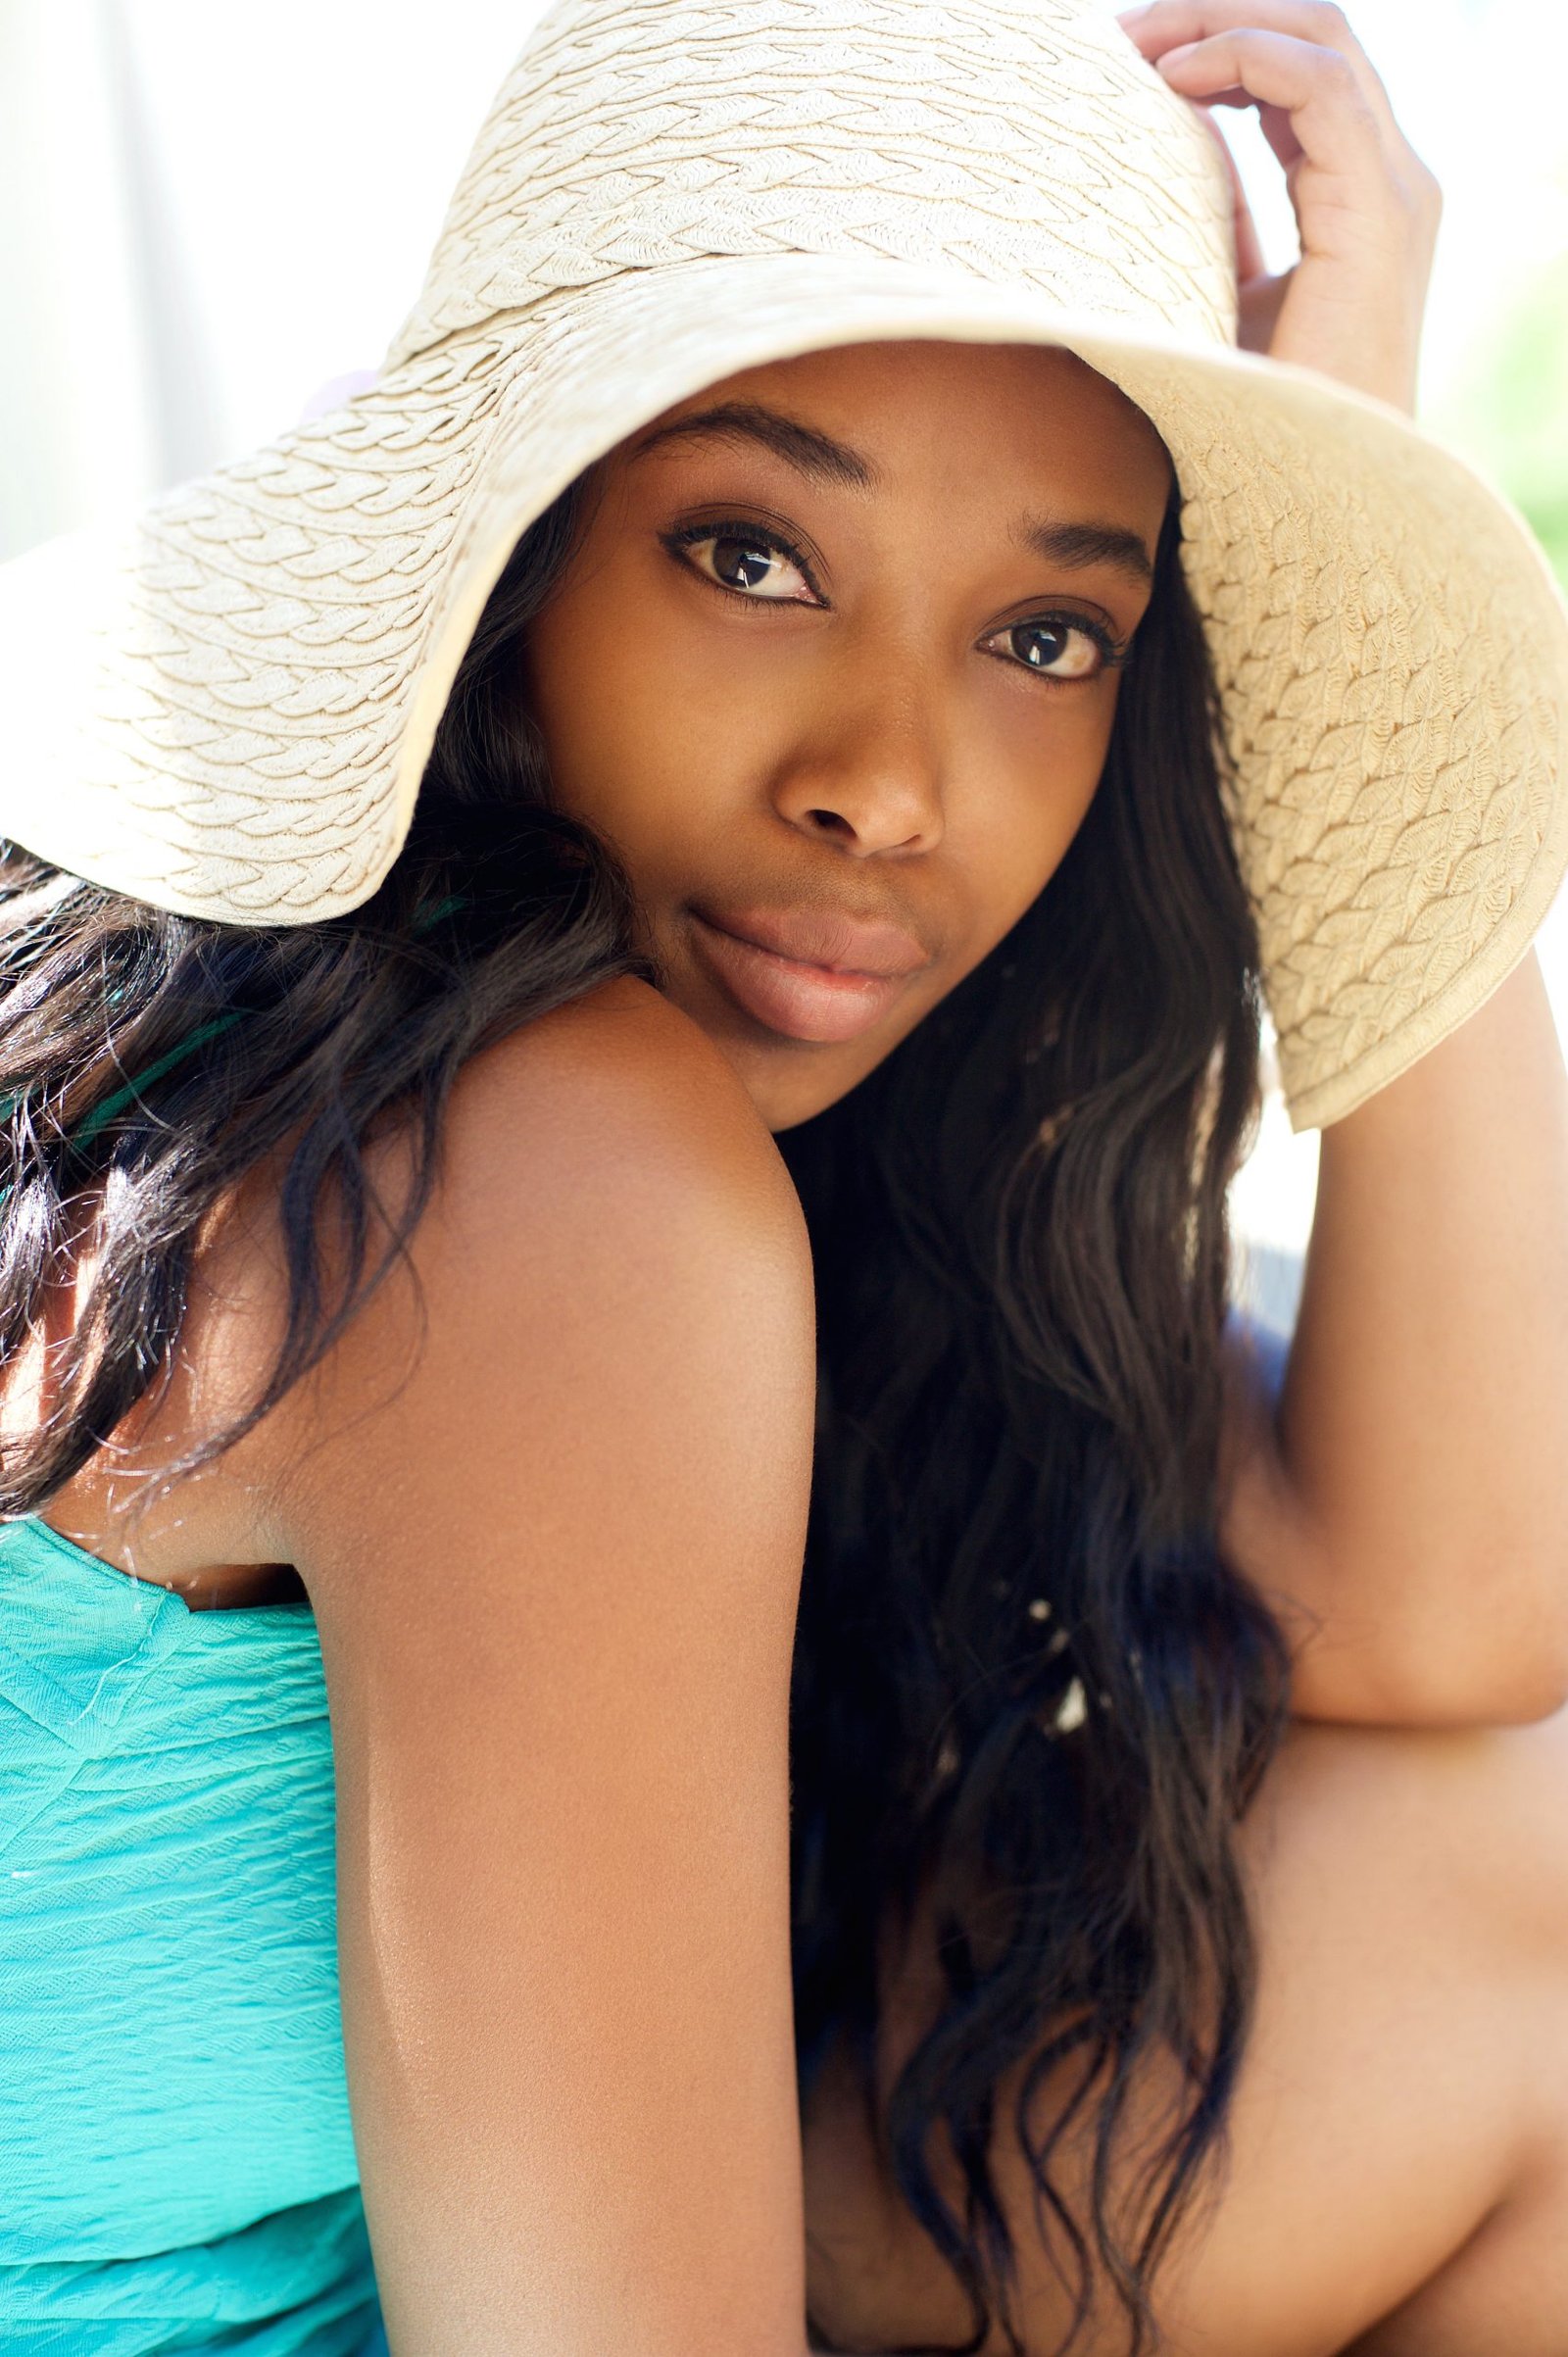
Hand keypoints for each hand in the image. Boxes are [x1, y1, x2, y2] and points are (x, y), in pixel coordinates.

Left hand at [1117, 1, 1440, 414]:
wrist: (1307, 495)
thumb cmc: (1255, 417)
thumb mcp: (1221, 299)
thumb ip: (1215, 225)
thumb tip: (1154, 164)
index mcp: (1358, 197)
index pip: (1299, 75)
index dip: (1217, 45)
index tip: (1128, 59)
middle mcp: (1388, 181)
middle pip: (1313, 35)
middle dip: (1215, 13)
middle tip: (1122, 31)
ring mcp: (1392, 192)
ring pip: (1320, 37)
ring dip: (1220, 20)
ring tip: (1136, 43)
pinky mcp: (1376, 213)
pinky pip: (1318, 86)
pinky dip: (1245, 58)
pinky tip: (1172, 80)